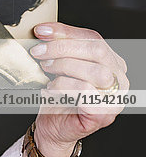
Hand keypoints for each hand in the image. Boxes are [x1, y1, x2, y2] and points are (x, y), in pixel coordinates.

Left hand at [28, 22, 128, 156]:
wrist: (52, 125)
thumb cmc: (57, 94)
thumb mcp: (57, 64)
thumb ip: (57, 47)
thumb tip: (43, 31)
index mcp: (110, 61)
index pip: (93, 37)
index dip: (65, 31)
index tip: (41, 31)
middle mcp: (117, 78)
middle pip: (97, 51)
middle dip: (62, 47)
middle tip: (39, 52)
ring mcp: (114, 97)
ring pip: (96, 72)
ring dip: (64, 67)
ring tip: (46, 71)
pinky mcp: (104, 114)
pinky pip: (87, 93)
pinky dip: (63, 87)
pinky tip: (51, 88)